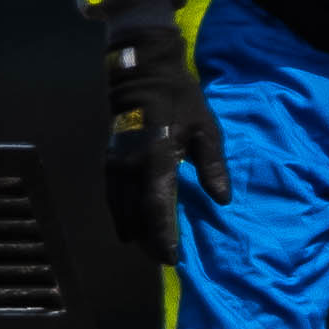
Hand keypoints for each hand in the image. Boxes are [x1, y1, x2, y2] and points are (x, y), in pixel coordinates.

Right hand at [99, 1, 224, 261]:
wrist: (142, 70)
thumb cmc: (180, 99)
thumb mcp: (206, 128)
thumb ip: (213, 165)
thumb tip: (222, 199)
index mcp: (156, 159)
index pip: (157, 208)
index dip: (162, 236)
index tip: (171, 258)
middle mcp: (129, 165)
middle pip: (134, 213)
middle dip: (146, 239)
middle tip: (160, 258)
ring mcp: (113, 161)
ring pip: (117, 206)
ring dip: (130, 228)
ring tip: (143, 247)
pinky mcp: (106, 156)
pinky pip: (109, 192)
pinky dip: (116, 211)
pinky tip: (124, 224)